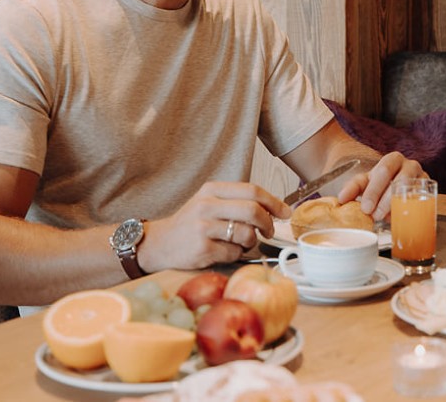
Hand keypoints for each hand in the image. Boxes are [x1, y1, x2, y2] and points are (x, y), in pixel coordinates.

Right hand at [140, 182, 290, 269]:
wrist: (159, 244)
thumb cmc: (190, 223)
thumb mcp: (209, 202)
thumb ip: (236, 201)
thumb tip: (273, 209)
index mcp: (212, 190)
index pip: (252, 190)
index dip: (274, 202)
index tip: (285, 211)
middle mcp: (207, 205)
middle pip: (253, 210)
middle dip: (268, 223)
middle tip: (269, 231)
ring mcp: (203, 227)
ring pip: (246, 234)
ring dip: (250, 242)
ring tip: (239, 242)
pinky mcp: (202, 249)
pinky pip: (234, 253)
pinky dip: (236, 254)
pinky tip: (224, 251)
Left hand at [337, 152, 425, 219]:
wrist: (400, 186)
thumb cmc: (382, 184)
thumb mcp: (366, 183)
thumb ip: (353, 188)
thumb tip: (341, 199)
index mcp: (392, 160)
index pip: (383, 171)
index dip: (373, 190)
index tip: (365, 208)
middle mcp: (410, 166)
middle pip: (399, 180)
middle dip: (385, 199)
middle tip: (374, 215)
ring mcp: (422, 178)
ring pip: (412, 190)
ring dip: (397, 206)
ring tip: (386, 218)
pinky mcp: (430, 191)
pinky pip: (424, 200)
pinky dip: (411, 210)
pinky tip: (401, 218)